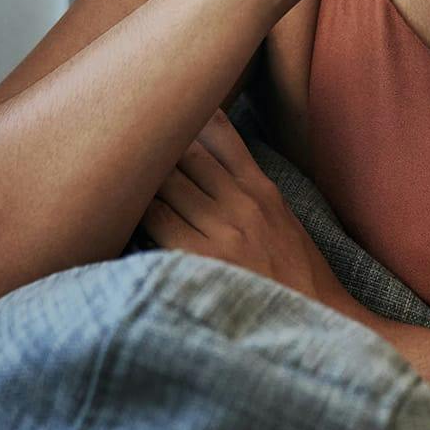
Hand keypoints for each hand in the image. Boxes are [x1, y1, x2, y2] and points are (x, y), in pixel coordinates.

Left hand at [139, 110, 372, 325]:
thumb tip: (218, 167)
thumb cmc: (297, 277)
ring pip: (166, 185)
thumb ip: (251, 191)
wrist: (320, 324)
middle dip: (153, 143)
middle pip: (184, 154)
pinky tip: (117, 214)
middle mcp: (242, 203)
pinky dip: (138, 214)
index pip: (219, 135)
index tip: (159, 106)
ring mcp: (222, 231)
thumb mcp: (284, 221)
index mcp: (262, 190)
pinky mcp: (202, 260)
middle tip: (119, 135)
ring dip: (139, 178)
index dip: (186, 116)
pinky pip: (158, 223)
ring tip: (108, 169)